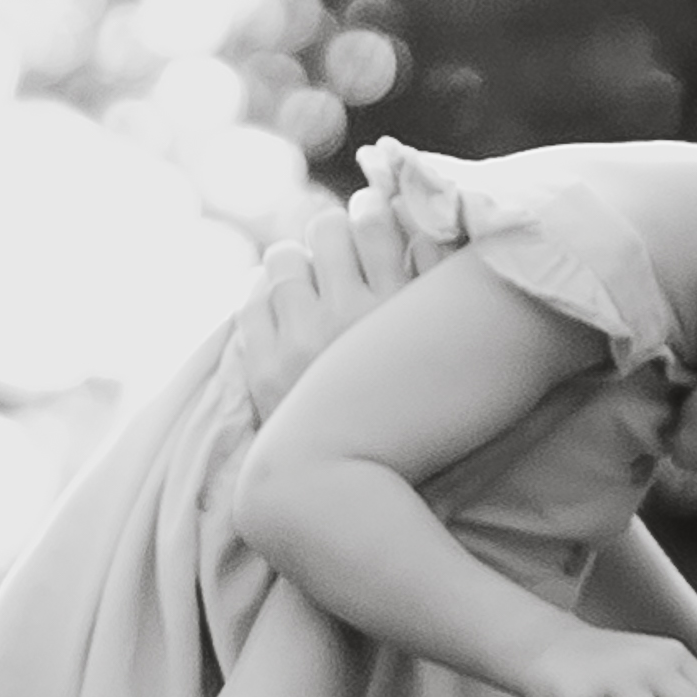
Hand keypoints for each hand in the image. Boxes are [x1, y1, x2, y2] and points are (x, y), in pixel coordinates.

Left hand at [230, 188, 449, 397]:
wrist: (365, 488)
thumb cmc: (421, 412)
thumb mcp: (445, 342)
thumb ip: (437, 273)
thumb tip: (415, 215)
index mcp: (402, 312)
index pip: (373, 220)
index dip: (370, 208)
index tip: (370, 214)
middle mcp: (351, 321)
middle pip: (325, 228)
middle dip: (331, 234)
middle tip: (338, 254)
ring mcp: (303, 343)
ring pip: (282, 259)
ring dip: (296, 264)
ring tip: (309, 286)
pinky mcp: (266, 368)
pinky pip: (251, 298)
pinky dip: (263, 295)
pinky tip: (282, 311)